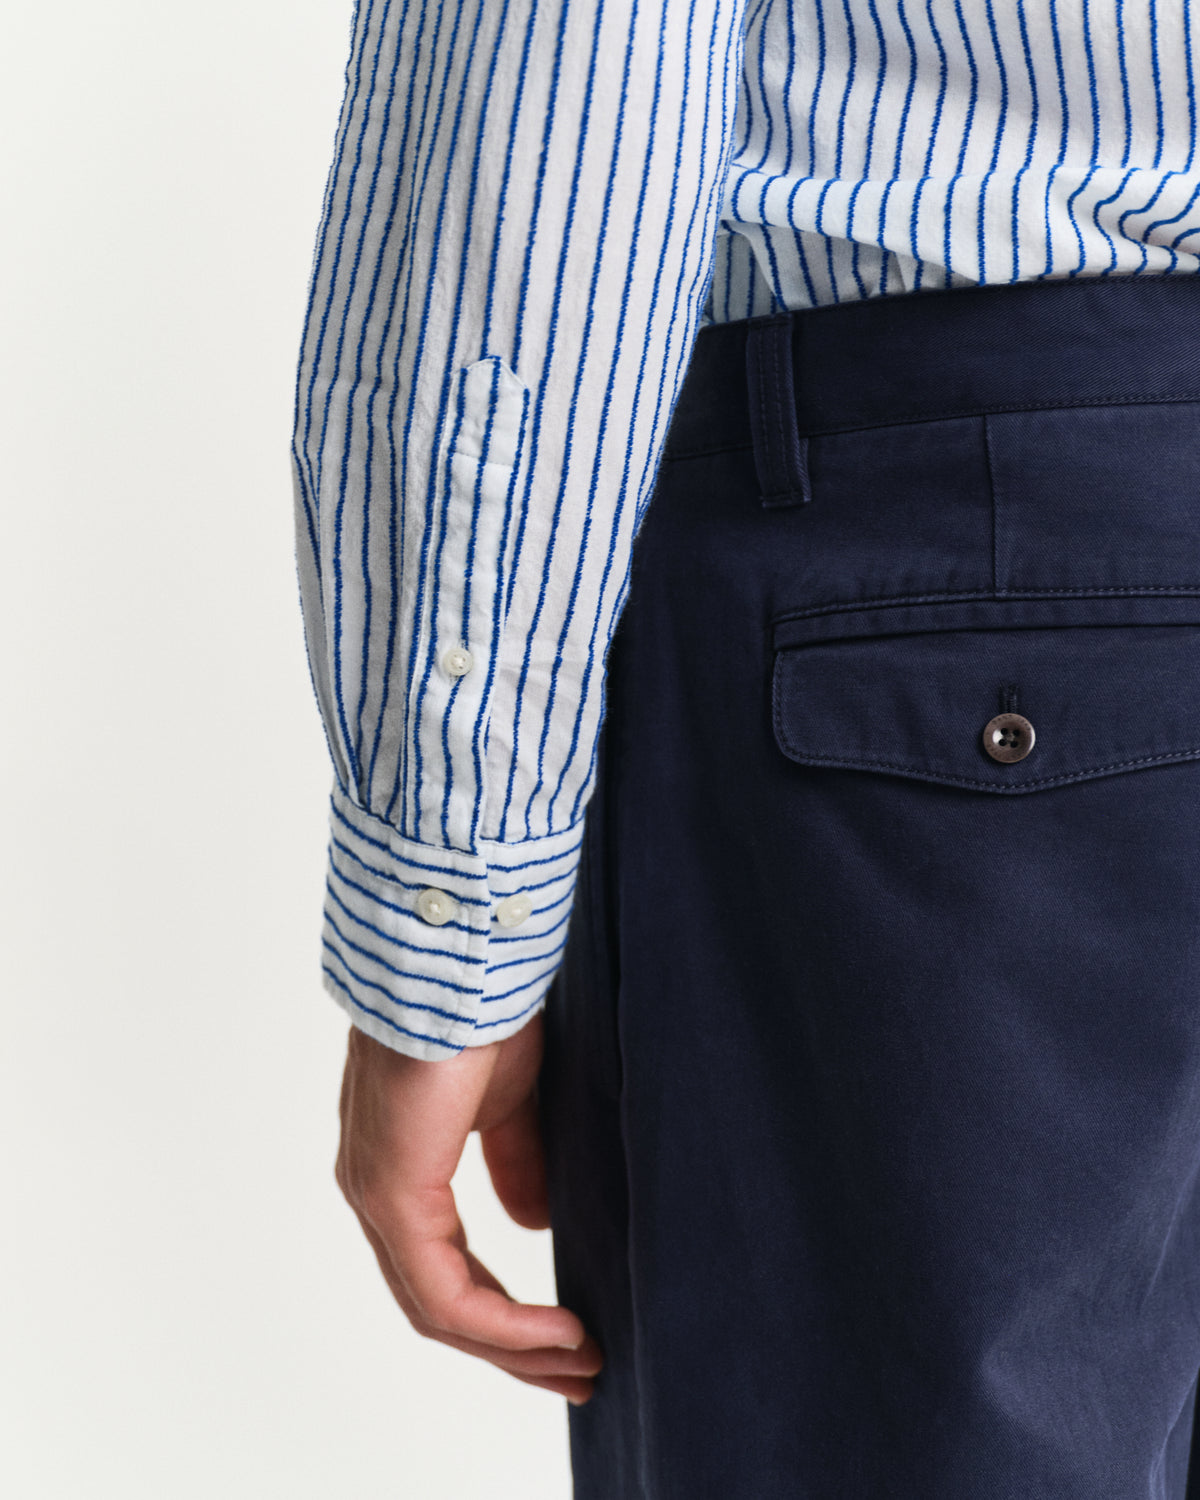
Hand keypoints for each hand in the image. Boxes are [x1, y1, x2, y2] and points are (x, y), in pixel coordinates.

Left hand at [334, 1012, 602, 1403]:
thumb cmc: (483, 1010)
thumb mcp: (509, 1101)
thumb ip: (515, 1162)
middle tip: (579, 1373)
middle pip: (437, 1304)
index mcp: (399, 1166)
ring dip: (513, 1348)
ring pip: (438, 1309)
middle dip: (511, 1347)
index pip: (443, 1267)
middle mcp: (375, 1191)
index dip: (505, 1312)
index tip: (570, 1333)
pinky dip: (503, 1322)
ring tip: (580, 1364)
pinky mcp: (392, 1194)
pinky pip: (444, 1291)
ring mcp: (376, 1196)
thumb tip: (531, 1224)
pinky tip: (561, 1331)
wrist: (461, 960)